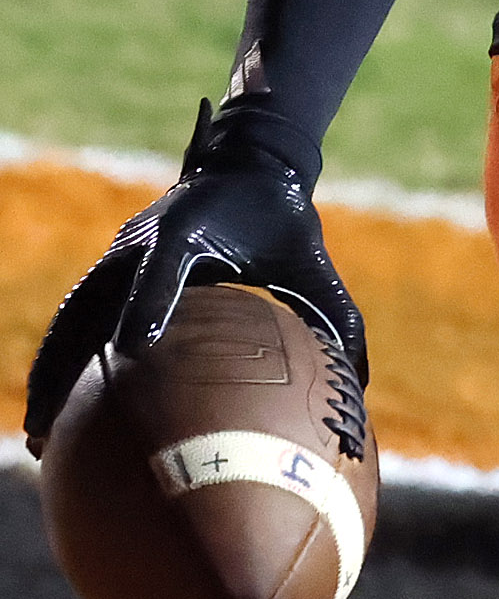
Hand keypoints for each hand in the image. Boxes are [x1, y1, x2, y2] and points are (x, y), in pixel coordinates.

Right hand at [24, 101, 365, 456]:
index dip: (149, 304)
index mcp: (191, 227)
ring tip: (39, 434)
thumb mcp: (309, 255)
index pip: (165, 267)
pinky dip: (61, 358)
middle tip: (58, 423)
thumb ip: (333, 309)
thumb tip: (359, 378)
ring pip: (75, 315)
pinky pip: (79, 315)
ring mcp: (123, 253)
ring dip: (52, 370)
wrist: (250, 164)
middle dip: (73, 360)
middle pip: (95, 299)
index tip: (136, 349)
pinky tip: (55, 411)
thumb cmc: (283, 217)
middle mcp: (146, 238)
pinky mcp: (115, 266)